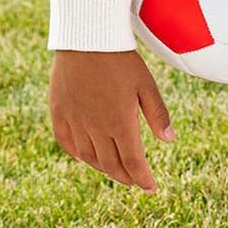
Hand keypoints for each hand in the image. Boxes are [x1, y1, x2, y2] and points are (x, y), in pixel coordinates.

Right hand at [50, 49, 174, 191]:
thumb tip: (169, 141)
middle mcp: (95, 126)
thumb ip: (158, 115)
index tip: (151, 188)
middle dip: (125, 176)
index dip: (142, 178)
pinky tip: (87, 157)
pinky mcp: (58, 111)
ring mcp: (74, 120)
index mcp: (120, 122)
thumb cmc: (123, 60)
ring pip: (88, 156)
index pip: (133, 161)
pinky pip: (66, 141)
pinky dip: (78, 154)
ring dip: (104, 168)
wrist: (87, 39)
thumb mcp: (147, 86)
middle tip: (136, 182)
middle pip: (110, 163)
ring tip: (117, 171)